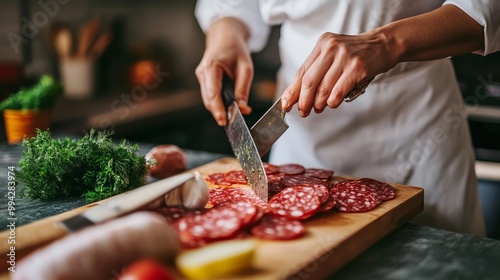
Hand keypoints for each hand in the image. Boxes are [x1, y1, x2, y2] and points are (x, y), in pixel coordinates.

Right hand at [195, 18, 253, 125]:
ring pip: (207, 99)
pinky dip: (217, 103)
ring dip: (218, 109)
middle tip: (231, 124)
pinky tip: (227, 109)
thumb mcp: (246, 68)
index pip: (213, 93)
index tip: (224, 121)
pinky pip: (209, 95)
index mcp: (211, 66)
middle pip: (208, 99)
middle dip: (218, 113)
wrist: (225, 36)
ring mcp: (201, 76)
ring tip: (231, 119)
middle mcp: (202, 72)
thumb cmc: (236, 49)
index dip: (218, 109)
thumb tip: (243, 109)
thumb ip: (243, 89)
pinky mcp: (203, 79)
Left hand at [281, 31, 396, 116]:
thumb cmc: (356, 54)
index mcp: (322, 45)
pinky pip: (338, 91)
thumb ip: (318, 71)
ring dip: (318, 104)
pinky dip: (332, 102)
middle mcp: (331, 48)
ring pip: (323, 88)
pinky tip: (332, 104)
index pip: (302, 71)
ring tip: (318, 109)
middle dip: (303, 101)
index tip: (285, 104)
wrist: (384, 45)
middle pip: (309, 82)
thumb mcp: (334, 54)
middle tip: (303, 111)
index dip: (292, 91)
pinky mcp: (357, 67)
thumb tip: (299, 96)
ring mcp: (345, 57)